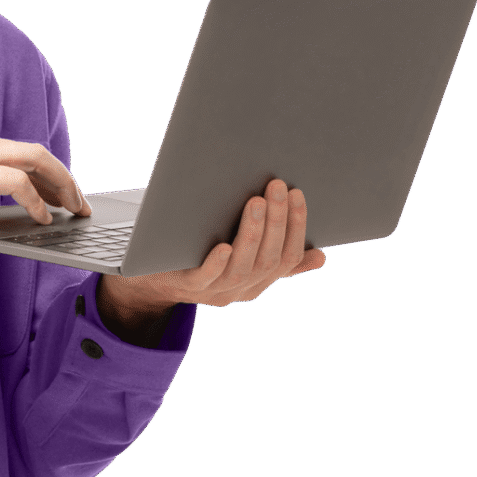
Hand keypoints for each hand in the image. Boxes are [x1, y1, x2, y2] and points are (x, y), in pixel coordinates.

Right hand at [0, 126, 91, 234]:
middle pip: (37, 152)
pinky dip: (34, 199)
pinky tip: (41, 217)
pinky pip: (14, 182)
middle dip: (65, 178)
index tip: (66, 196)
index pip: (23, 153)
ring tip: (72, 210)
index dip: (51, 174)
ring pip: (34, 159)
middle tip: (81, 205)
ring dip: (61, 185)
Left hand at [99, 179, 325, 319]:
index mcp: (261, 280)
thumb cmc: (203, 256)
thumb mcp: (245, 258)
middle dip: (277, 220)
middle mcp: (243, 288)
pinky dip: (217, 262)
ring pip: (243, 267)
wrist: (156, 277)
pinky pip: (207, 278)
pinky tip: (224, 245)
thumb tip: (319, 256)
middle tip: (277, 186)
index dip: (296, 225)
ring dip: (252, 233)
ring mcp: (216, 290)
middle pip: (268, 258)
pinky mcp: (188, 287)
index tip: (297, 193)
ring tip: (256, 202)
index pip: (289, 256)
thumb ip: (278, 256)